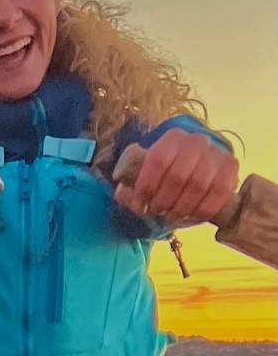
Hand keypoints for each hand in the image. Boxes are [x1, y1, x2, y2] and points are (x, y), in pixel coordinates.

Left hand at [115, 129, 237, 222]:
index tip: (140, 205)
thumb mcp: (144, 175)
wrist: (198, 167)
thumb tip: (123, 192)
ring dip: (181, 207)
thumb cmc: (166, 174)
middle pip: (178, 176)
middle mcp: (197, 141)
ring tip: (171, 216)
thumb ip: (129, 185)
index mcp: (172, 138)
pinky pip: (219, 193)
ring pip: (198, 185)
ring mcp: (217, 153)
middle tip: (157, 212)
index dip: (146, 187)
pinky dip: (202, 210)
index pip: (157, 160)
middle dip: (163, 200)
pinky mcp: (232, 168)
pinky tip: (191, 217)